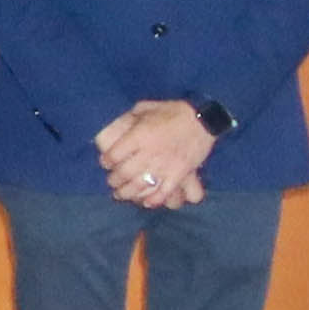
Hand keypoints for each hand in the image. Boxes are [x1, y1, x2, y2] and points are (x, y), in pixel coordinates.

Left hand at [96, 102, 217, 210]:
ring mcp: (164, 166)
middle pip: (124, 173)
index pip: (114, 155)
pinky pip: (162, 193)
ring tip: (120, 194)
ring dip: (126, 193)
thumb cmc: (173, 112)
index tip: (105, 163)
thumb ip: (130, 117)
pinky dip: (152, 200)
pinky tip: (145, 202)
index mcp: (139, 135)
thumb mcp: (146, 107)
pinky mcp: (178, 175)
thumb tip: (117, 126)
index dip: (106, 161)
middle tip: (111, 181)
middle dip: (114, 180)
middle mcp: (149, 152)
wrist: (203, 120)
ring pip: (139, 186)